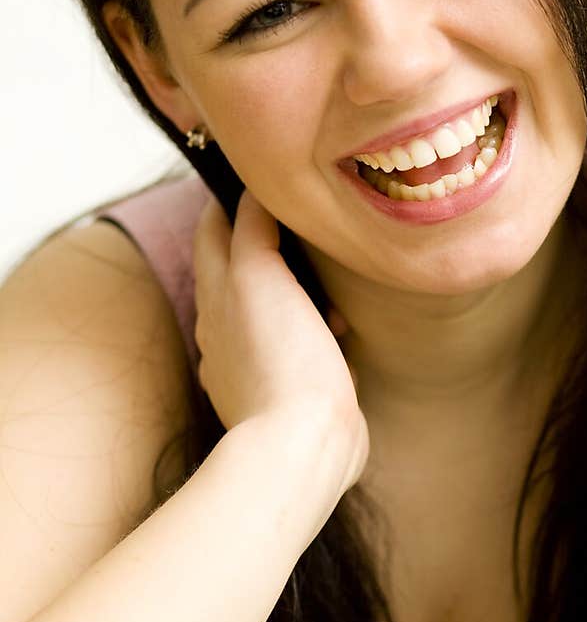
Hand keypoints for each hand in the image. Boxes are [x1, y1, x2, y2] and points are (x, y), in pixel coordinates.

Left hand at [193, 189, 368, 485]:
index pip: (212, 230)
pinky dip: (313, 330)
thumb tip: (254, 191)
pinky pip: (296, 348)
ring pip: (271, 310)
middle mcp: (223, 328)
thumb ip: (253, 228)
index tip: (259, 178)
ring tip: (331, 281)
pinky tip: (338, 331)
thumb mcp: (259, 274)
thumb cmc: (280, 356)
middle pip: (239, 269)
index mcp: (215, 295)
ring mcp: (252, 364)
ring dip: (297, 290)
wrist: (300, 443)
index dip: (229, 200)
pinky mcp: (286, 393)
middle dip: (267, 244)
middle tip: (304, 224)